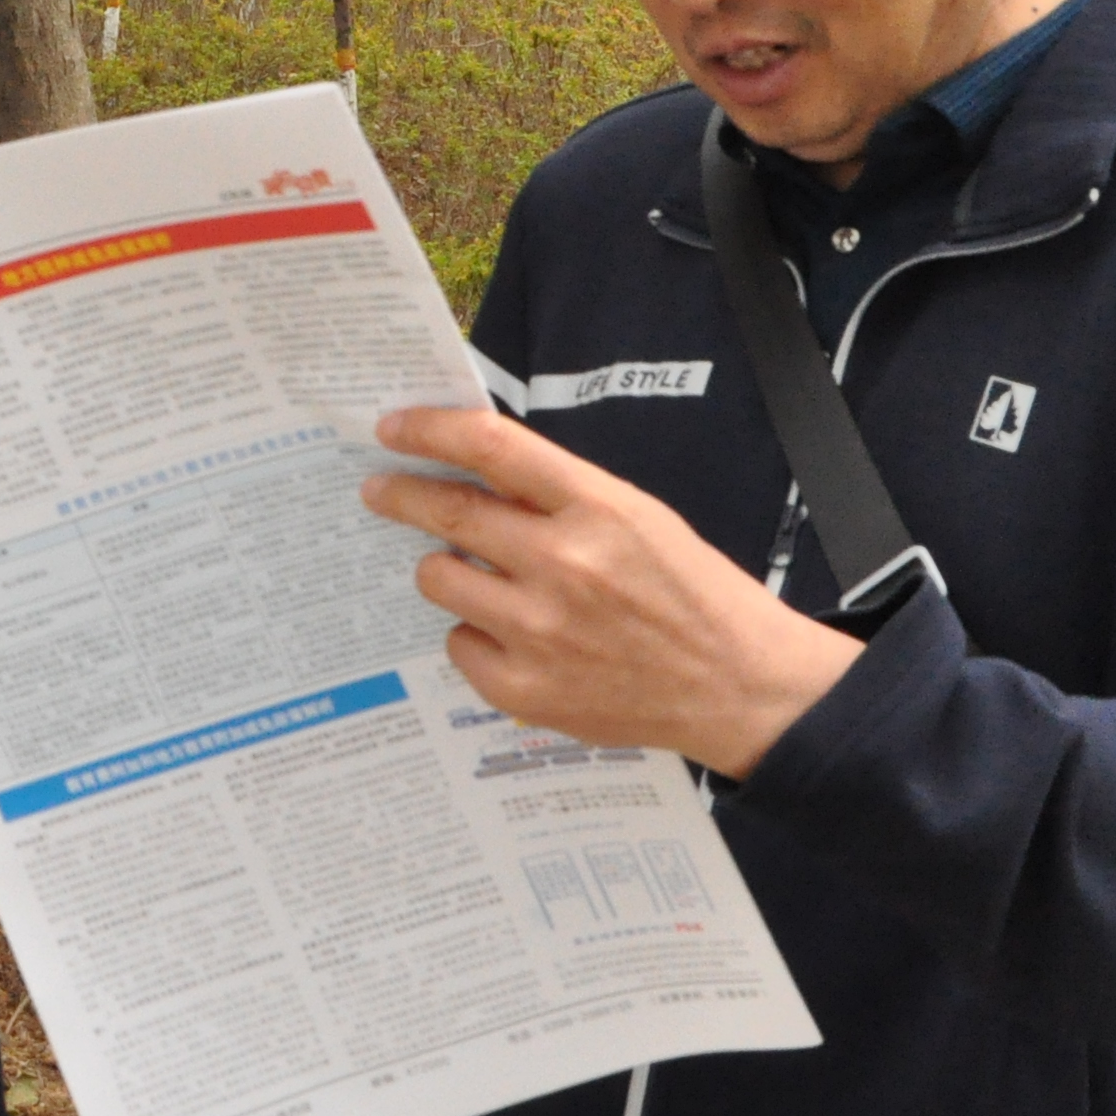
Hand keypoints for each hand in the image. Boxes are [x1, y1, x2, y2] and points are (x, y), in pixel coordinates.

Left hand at [360, 405, 861, 778]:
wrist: (738, 687)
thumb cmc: (690, 593)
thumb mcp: (639, 516)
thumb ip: (561, 496)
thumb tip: (475, 471)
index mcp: (598, 507)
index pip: (490, 447)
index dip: (429, 429)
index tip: (394, 427)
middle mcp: (563, 564)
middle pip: (448, 511)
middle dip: (400, 494)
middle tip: (378, 489)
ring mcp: (540, 631)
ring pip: (440, 578)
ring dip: (445, 568)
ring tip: (474, 575)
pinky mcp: (526, 688)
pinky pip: (459, 642)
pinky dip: (474, 633)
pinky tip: (511, 635)